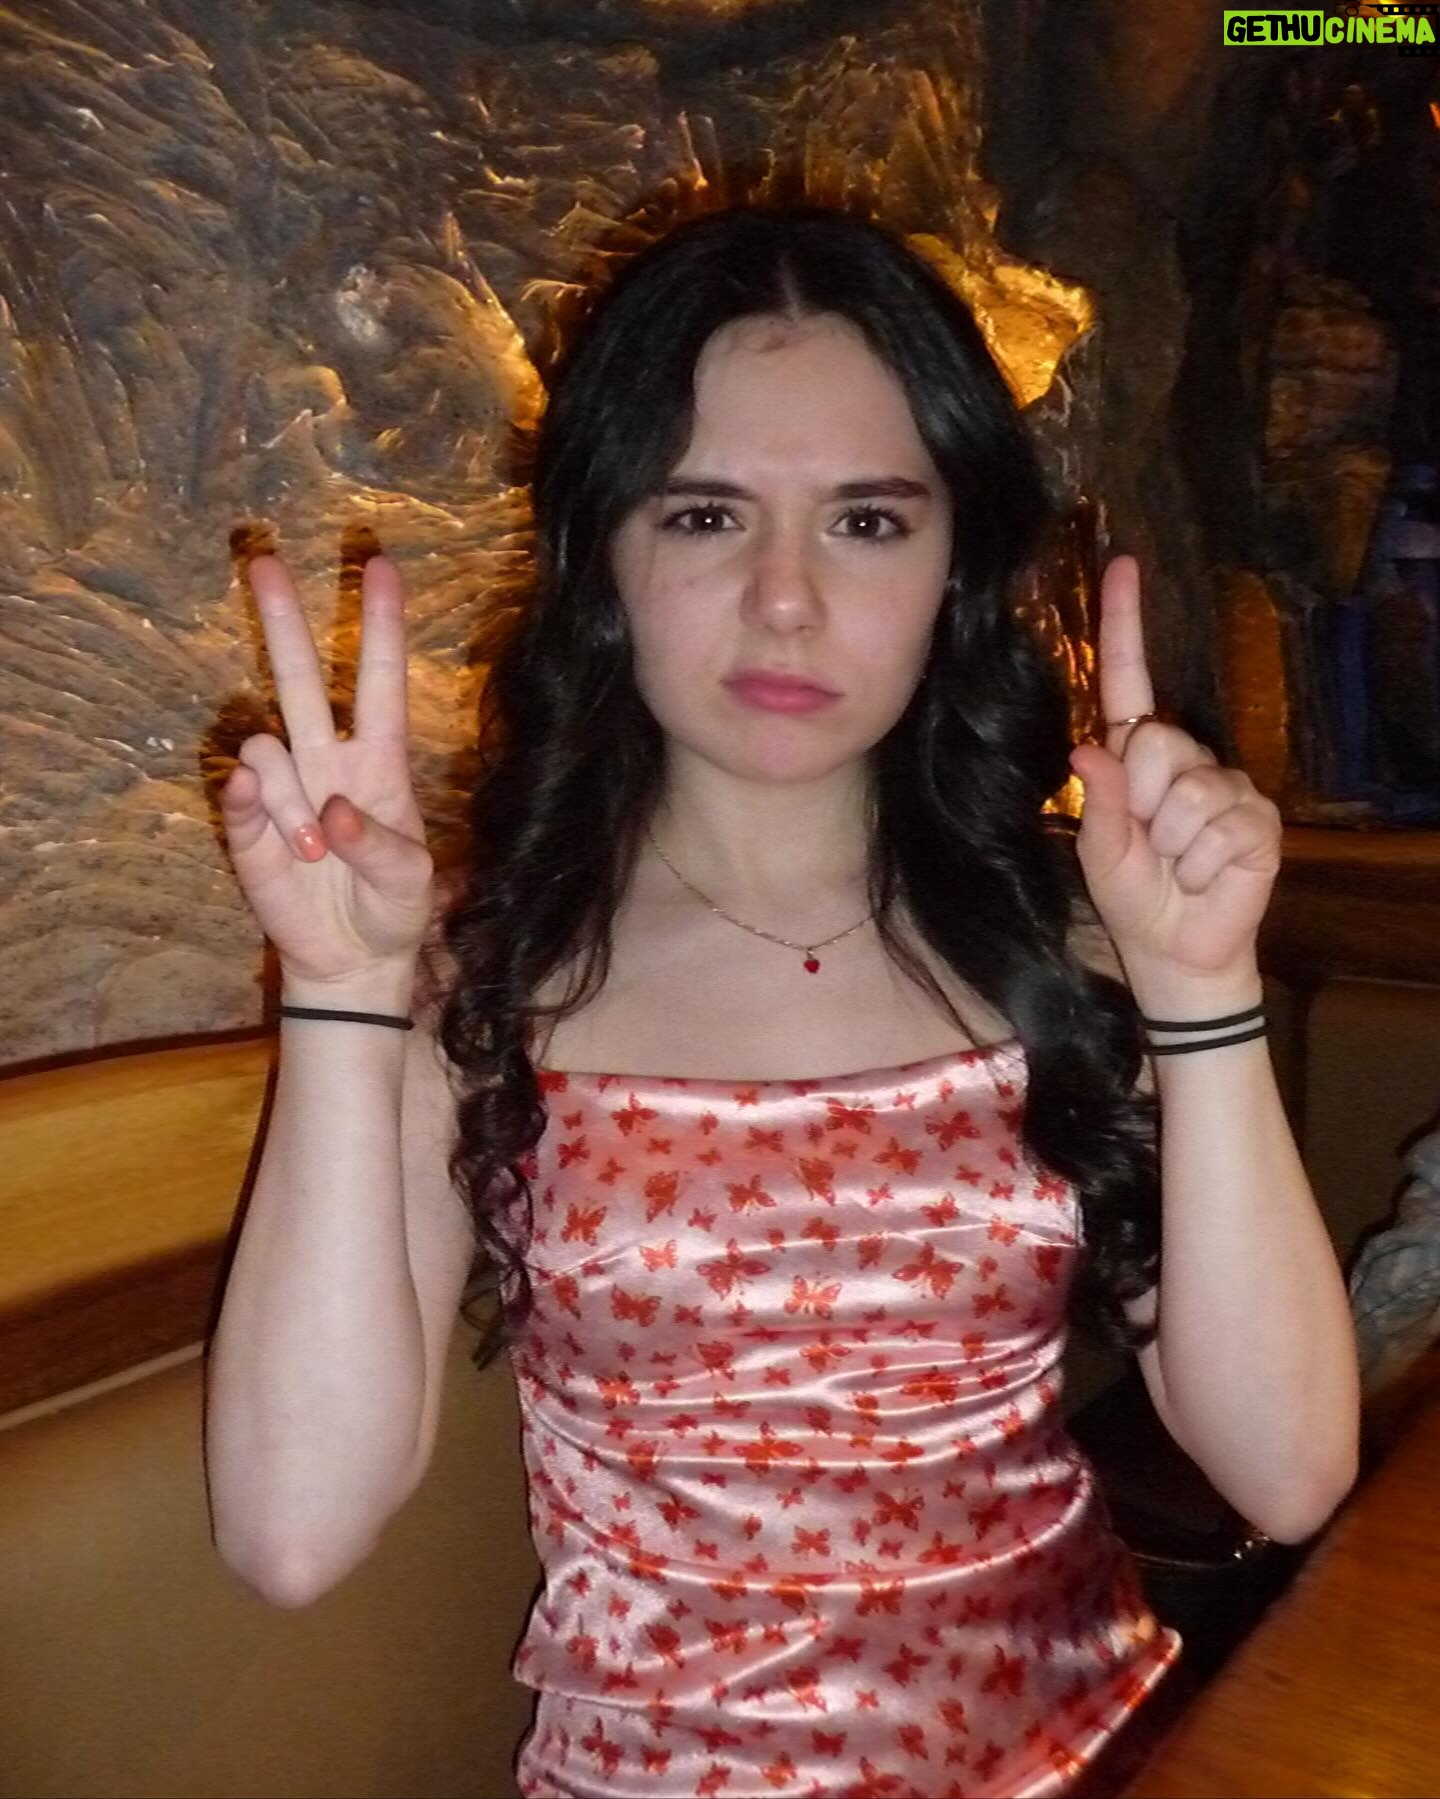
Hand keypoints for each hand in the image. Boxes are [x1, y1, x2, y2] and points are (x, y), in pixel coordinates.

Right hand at [219, 553, 435, 984]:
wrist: (352, 962)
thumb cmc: (393, 909)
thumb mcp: (411, 884)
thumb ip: (380, 847)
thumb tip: (334, 811)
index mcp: (380, 762)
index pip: (380, 680)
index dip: (381, 625)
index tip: (381, 565)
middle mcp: (328, 760)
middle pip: (302, 676)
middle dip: (284, 619)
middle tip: (263, 559)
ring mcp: (285, 789)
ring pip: (267, 745)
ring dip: (287, 797)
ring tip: (313, 855)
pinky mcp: (248, 826)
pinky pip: (239, 791)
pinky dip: (249, 802)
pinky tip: (268, 824)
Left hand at [1067, 556, 1281, 987]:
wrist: (1176, 950)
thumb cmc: (1134, 896)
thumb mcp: (1100, 851)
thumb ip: (1102, 801)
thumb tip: (1094, 748)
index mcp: (1138, 756)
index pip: (1130, 679)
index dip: (1125, 624)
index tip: (1123, 565)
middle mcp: (1186, 759)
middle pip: (1155, 743)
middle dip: (1142, 803)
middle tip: (1148, 844)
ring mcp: (1227, 786)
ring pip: (1188, 792)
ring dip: (1170, 844)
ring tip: (1175, 865)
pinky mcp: (1257, 820)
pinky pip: (1220, 827)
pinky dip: (1199, 864)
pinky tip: (1204, 876)